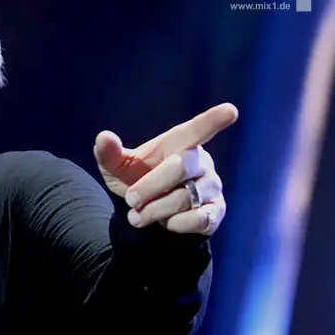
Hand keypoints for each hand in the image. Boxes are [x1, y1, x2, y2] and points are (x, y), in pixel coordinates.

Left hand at [93, 103, 237, 235]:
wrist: (147, 213)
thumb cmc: (137, 179)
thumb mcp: (118, 167)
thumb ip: (110, 153)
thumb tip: (103, 137)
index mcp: (179, 143)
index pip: (197, 129)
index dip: (213, 120)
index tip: (230, 111)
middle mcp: (200, 162)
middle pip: (179, 167)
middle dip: (149, 187)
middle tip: (131, 199)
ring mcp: (211, 186)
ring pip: (185, 198)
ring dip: (155, 210)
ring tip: (138, 216)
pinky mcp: (216, 211)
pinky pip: (198, 219)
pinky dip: (175, 224)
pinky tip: (165, 223)